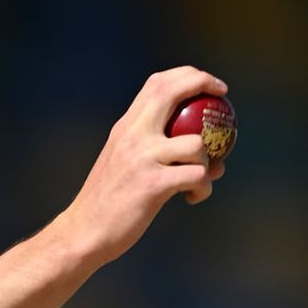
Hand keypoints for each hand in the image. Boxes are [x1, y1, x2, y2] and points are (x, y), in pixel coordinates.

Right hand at [59, 67, 229, 265]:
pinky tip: (193, 198)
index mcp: (125, 128)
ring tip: (200, 180)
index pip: (156, 84)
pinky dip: (203, 187)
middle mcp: (132, 135)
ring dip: (209, 162)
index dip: (187, 75)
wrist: (84, 232)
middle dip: (203, 83)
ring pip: (196, 145)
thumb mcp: (124, 164)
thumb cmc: (110, 203)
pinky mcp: (152, 184)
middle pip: (172, 91)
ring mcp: (142, 158)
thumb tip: (204, 146)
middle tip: (223, 96)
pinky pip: (197, 176)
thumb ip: (154, 150)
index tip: (208, 83)